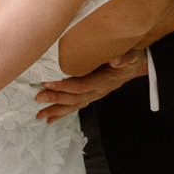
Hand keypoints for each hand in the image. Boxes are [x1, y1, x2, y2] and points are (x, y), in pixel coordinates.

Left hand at [33, 47, 148, 123]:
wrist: (135, 66)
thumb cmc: (131, 58)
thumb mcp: (132, 54)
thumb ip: (125, 56)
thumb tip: (115, 60)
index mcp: (105, 81)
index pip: (82, 85)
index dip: (65, 86)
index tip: (48, 82)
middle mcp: (98, 91)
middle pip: (75, 98)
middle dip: (56, 99)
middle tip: (38, 97)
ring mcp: (94, 95)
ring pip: (73, 105)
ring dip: (56, 110)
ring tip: (40, 115)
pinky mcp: (91, 95)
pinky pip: (75, 106)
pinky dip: (62, 113)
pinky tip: (50, 119)